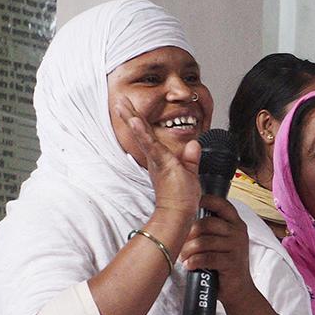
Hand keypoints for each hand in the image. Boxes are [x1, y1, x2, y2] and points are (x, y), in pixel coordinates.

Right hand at [112, 96, 201, 215]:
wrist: (178, 214)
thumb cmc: (181, 199)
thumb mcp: (189, 172)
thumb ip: (191, 158)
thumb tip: (194, 144)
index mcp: (160, 159)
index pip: (150, 136)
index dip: (141, 122)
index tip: (132, 109)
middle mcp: (155, 158)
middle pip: (141, 132)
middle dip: (130, 115)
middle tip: (119, 100)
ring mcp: (156, 159)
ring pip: (142, 135)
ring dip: (132, 118)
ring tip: (122, 105)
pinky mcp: (161, 163)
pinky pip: (151, 145)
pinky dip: (142, 133)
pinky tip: (134, 121)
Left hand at [179, 195, 260, 305]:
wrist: (238, 290)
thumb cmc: (224, 264)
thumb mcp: (222, 242)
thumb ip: (211, 229)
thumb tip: (184, 217)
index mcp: (236, 224)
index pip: (221, 204)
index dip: (205, 201)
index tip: (190, 204)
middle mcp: (238, 232)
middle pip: (207, 223)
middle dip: (189, 234)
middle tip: (182, 245)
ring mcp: (237, 247)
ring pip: (204, 241)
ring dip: (188, 250)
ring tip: (184, 257)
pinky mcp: (232, 263)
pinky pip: (206, 258)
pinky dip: (194, 262)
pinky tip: (189, 266)